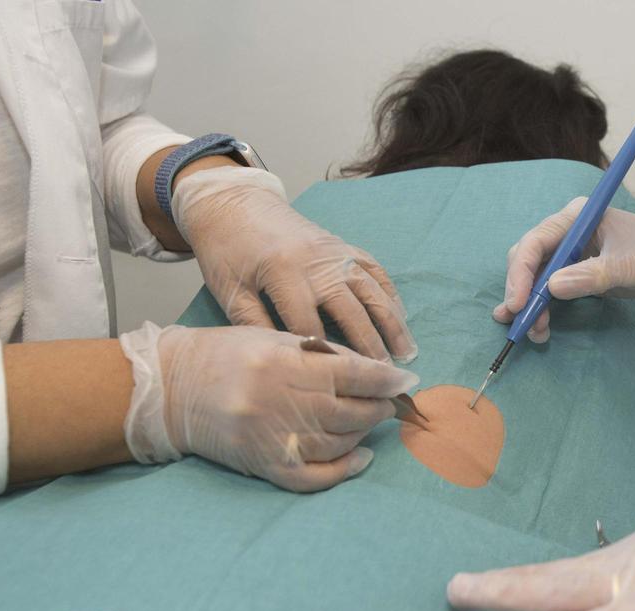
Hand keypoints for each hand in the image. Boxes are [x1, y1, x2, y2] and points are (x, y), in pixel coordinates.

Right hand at [119, 323, 417, 491]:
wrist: (172, 387)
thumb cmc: (228, 355)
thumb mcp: (274, 338)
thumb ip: (322, 354)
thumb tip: (374, 372)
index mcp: (282, 361)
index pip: (351, 373)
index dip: (385, 380)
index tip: (407, 381)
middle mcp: (278, 400)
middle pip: (350, 411)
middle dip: (378, 408)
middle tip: (389, 403)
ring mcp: (270, 436)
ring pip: (338, 443)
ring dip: (362, 435)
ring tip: (369, 422)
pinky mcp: (262, 464)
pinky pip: (314, 476)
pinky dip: (344, 470)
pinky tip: (360, 457)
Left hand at [173, 167, 416, 363]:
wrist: (233, 203)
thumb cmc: (226, 250)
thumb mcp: (229, 291)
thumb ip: (254, 325)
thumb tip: (283, 360)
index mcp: (285, 274)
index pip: (311, 325)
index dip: (325, 356)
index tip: (339, 384)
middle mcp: (318, 263)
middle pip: (352, 312)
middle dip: (371, 346)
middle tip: (385, 376)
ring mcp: (336, 252)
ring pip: (373, 291)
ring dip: (392, 322)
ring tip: (407, 351)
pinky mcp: (343, 245)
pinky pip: (375, 270)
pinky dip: (390, 293)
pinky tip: (401, 315)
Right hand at [494, 199, 634, 342]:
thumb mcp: (629, 267)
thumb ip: (591, 276)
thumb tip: (551, 288)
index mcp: (577, 218)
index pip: (536, 242)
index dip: (522, 273)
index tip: (519, 303)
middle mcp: (569, 231)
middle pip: (530, 259)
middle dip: (522, 291)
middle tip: (520, 321)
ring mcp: (573, 252)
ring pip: (538, 276)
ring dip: (531, 303)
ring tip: (531, 331)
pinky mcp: (580, 270)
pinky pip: (552, 288)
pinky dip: (544, 306)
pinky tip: (539, 325)